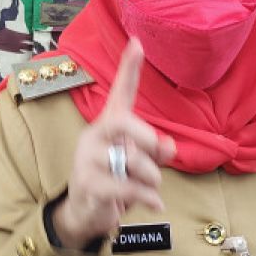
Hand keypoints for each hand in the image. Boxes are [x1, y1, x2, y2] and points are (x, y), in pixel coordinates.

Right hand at [53, 39, 175, 249]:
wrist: (87, 212)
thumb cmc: (116, 182)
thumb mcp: (140, 165)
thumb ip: (155, 151)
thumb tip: (169, 146)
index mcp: (109, 125)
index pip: (120, 92)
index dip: (129, 68)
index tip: (137, 42)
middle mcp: (94, 135)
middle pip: (123, 122)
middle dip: (149, 140)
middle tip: (159, 157)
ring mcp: (86, 158)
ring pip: (131, 161)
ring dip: (151, 178)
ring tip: (149, 187)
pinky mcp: (86, 183)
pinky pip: (125, 187)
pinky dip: (147, 197)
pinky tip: (154, 204)